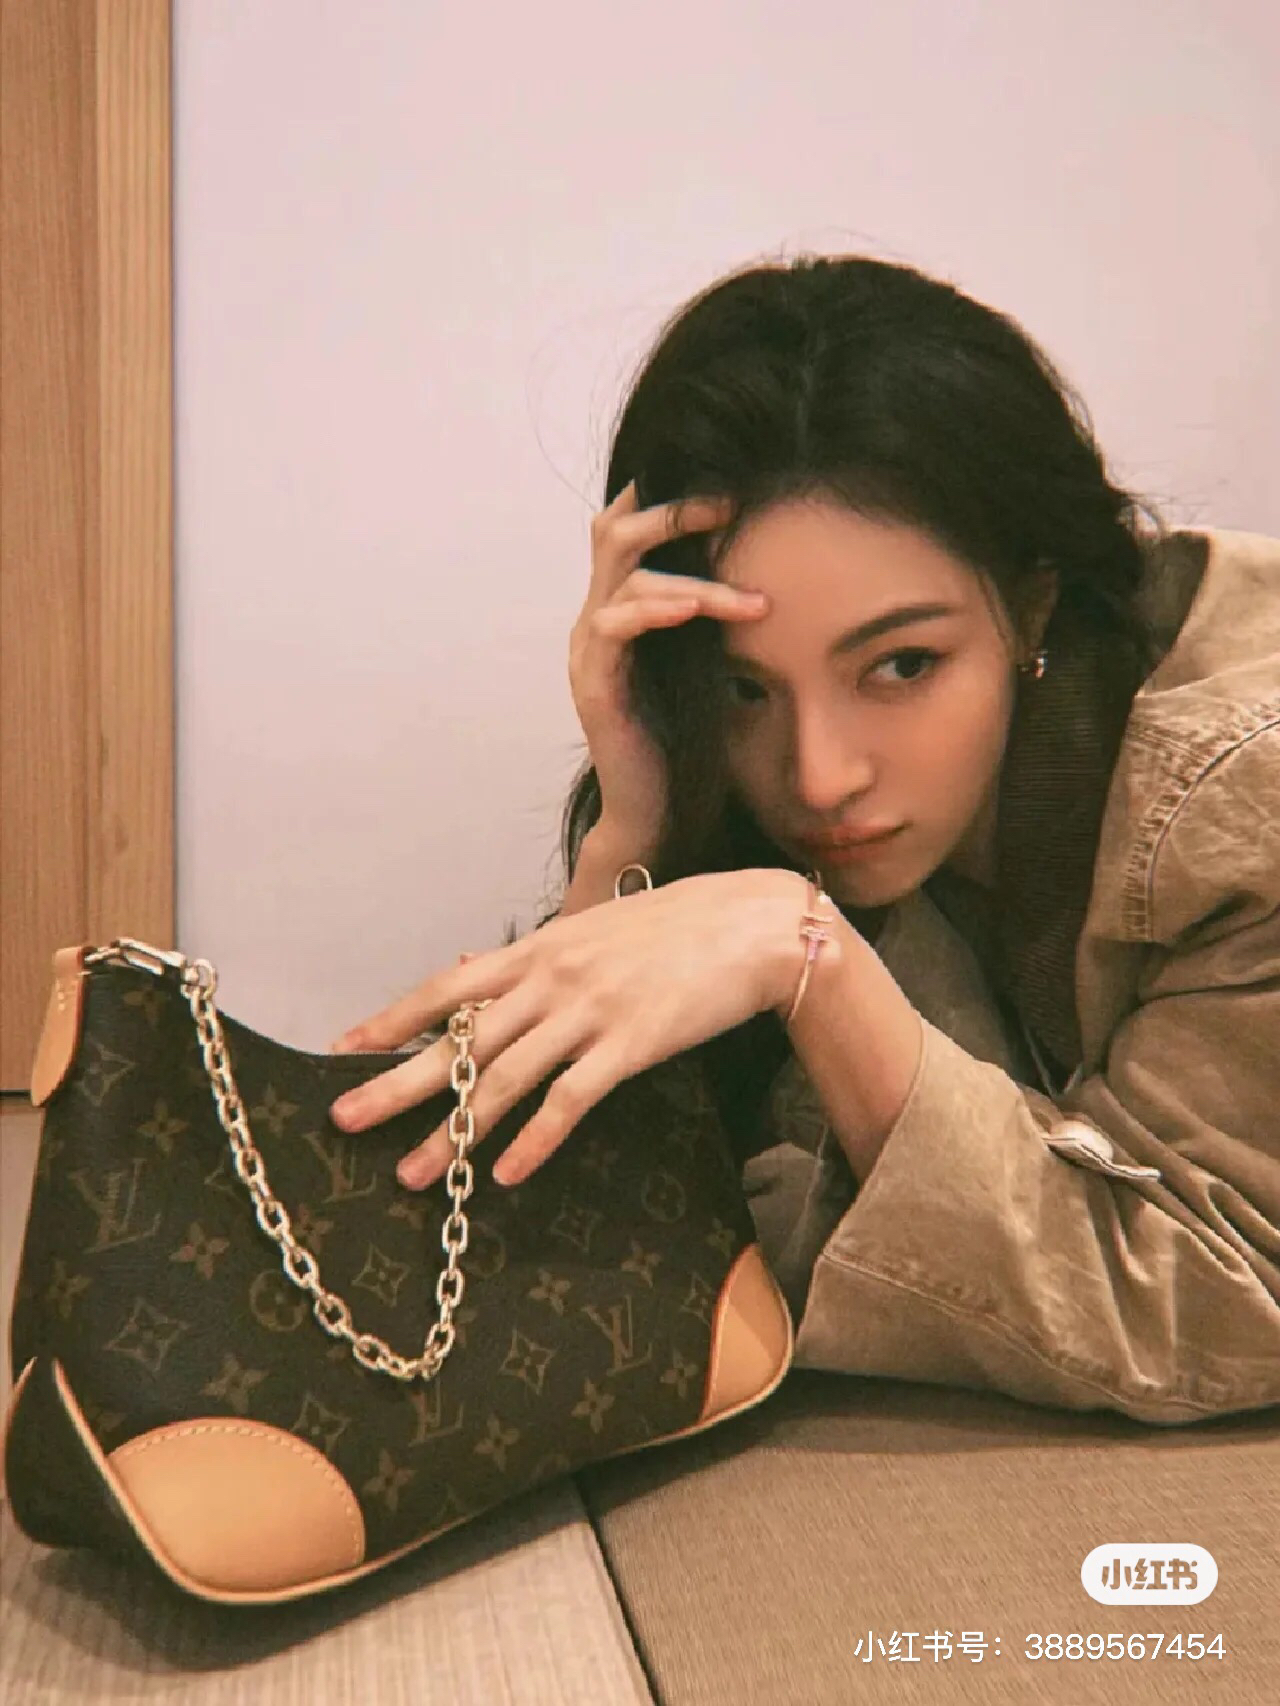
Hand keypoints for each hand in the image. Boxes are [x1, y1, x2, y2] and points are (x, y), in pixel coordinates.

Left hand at [326, 867, 807, 1189]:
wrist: (750, 925)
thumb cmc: (673, 927)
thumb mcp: (590, 929)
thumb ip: (530, 956)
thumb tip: (466, 963)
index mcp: (538, 949)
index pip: (448, 987)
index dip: (393, 1017)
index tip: (346, 1047)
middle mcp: (552, 979)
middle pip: (460, 1040)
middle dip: (397, 1083)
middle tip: (344, 1118)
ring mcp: (589, 1013)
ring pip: (504, 1079)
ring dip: (454, 1132)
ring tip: (412, 1174)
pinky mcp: (629, 1046)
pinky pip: (570, 1100)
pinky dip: (536, 1140)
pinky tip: (508, 1174)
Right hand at [570, 480, 768, 854]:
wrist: (655, 811)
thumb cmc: (689, 737)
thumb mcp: (708, 659)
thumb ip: (719, 613)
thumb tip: (776, 568)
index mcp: (621, 608)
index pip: (627, 525)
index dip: (665, 494)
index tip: (730, 483)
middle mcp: (597, 619)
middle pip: (613, 528)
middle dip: (673, 508)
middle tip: (733, 502)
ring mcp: (589, 649)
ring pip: (622, 572)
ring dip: (695, 576)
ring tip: (752, 597)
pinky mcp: (594, 683)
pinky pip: (616, 624)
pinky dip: (659, 608)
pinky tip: (698, 608)